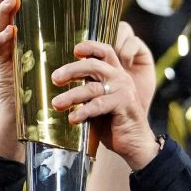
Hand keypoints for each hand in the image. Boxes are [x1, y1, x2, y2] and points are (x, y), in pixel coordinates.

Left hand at [51, 38, 157, 168]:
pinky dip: (83, 112)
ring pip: (91, 88)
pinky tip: (73, 118)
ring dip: (71, 96)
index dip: (90, 47)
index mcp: (115, 74)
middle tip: (55, 79)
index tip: (75, 50)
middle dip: (71, 70)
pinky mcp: (124, 104)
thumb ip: (87, 92)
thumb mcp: (97, 104)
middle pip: (93, 65)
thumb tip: (61, 85)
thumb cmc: (113, 125)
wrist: (135, 144)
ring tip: (56, 104)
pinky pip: (98, 105)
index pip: (104, 51)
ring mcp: (123, 90)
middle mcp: (120, 78)